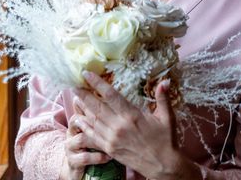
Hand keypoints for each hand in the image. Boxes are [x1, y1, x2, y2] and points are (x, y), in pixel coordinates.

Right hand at [59, 100, 110, 179]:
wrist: (80, 167)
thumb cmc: (92, 146)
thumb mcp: (96, 129)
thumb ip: (101, 116)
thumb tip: (114, 100)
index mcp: (78, 120)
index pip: (79, 106)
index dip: (88, 102)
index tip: (102, 99)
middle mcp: (72, 131)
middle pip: (77, 119)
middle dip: (91, 118)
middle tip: (109, 121)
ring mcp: (70, 146)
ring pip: (81, 138)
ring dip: (97, 142)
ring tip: (111, 144)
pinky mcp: (72, 161)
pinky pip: (84, 157)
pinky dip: (97, 157)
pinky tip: (107, 157)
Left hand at [71, 71, 199, 179]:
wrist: (163, 166)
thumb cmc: (166, 140)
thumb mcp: (167, 118)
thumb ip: (163, 98)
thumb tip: (166, 81)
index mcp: (132, 115)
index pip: (110, 95)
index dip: (97, 83)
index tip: (86, 73)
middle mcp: (119, 126)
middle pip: (96, 106)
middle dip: (83, 94)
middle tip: (73, 83)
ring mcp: (112, 138)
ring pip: (92, 119)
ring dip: (82, 107)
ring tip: (74, 97)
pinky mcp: (109, 148)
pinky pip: (93, 135)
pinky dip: (84, 125)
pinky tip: (78, 117)